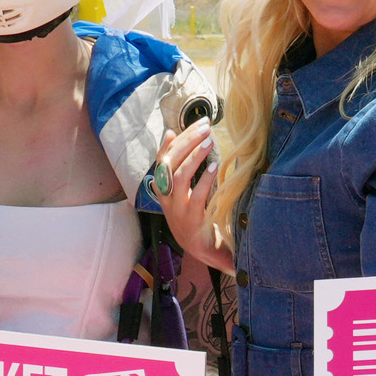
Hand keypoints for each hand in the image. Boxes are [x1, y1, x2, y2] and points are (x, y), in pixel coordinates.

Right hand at [156, 118, 231, 274]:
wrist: (202, 250)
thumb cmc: (195, 215)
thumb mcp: (183, 191)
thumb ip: (179, 166)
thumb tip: (172, 134)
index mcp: (163, 190)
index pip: (162, 160)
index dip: (171, 142)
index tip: (187, 125)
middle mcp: (167, 198)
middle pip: (171, 164)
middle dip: (187, 142)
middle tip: (205, 127)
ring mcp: (178, 210)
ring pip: (180, 177)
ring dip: (194, 156)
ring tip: (208, 141)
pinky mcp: (193, 220)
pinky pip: (197, 196)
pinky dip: (204, 179)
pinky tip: (214, 166)